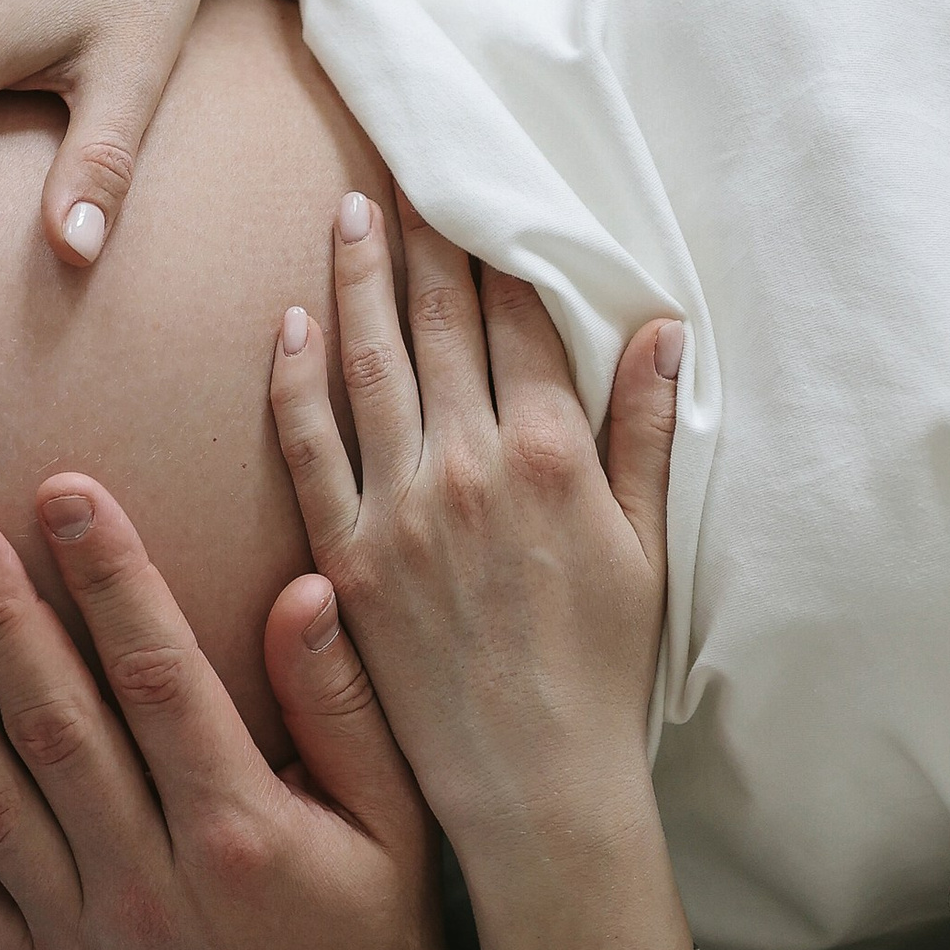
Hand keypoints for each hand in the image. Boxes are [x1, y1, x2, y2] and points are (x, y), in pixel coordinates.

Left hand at [0, 474, 443, 949]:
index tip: (67, 495)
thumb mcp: (399, 828)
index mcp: (242, 833)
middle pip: (60, 729)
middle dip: (1, 620)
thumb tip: (302, 591)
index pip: (159, 677)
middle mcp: (154, 883)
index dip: (109, 580)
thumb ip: (345, 712)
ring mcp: (91, 938)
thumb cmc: (377, 939)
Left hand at [266, 188, 682, 917]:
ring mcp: (401, 509)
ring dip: (356, 280)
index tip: (474, 183)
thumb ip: (644, 433)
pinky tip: (289, 323)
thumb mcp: (647, 547)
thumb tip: (659, 327)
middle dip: (421, 237)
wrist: (536, 786)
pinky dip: (296, 379)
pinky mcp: (349, 556)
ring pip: (368, 364)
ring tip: (344, 213)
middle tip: (397, 163)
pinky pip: (311, 447)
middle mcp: (471, 466)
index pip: (517, 321)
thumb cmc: (604, 674)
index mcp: (554, 456)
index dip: (495, 245)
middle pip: (440, 323)